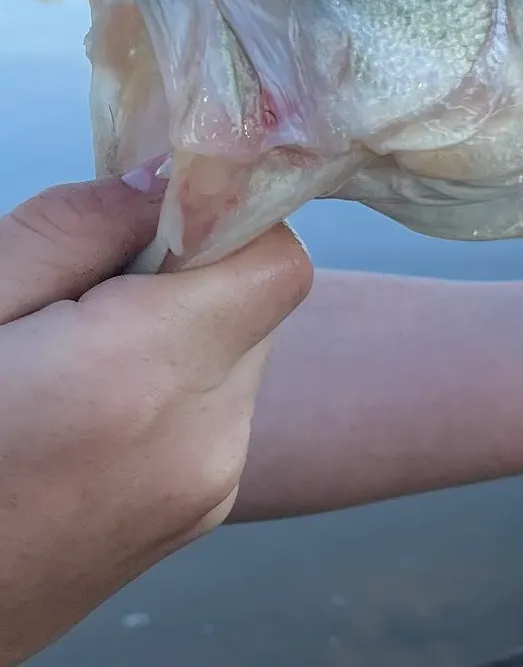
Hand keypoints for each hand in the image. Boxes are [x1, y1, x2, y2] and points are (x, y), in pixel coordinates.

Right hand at [0, 174, 311, 666]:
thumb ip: (78, 226)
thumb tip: (169, 176)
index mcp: (140, 378)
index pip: (278, 262)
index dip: (230, 223)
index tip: (157, 222)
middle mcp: (199, 441)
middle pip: (259, 305)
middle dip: (192, 280)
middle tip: (89, 299)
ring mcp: (204, 491)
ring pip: (239, 357)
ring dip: (179, 338)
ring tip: (72, 367)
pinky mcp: (194, 518)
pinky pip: (215, 415)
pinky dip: (169, 394)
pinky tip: (82, 418)